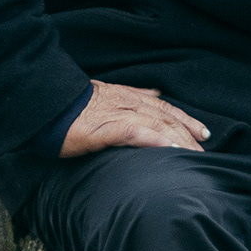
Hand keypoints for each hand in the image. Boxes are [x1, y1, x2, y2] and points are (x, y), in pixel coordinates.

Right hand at [60, 81, 210, 157]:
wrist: (45, 104)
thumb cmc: (71, 106)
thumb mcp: (106, 95)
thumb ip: (132, 95)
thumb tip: (154, 93)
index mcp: (127, 96)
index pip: (164, 108)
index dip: (186, 120)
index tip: (204, 133)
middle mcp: (127, 102)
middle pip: (166, 118)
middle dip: (188, 135)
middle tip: (206, 153)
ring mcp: (117, 114)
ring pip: (156, 125)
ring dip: (179, 140)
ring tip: (195, 156)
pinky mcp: (104, 128)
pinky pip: (135, 132)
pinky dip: (155, 140)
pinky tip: (170, 150)